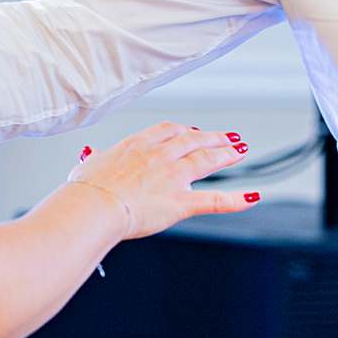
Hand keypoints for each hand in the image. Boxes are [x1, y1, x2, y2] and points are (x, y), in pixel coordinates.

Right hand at [67, 123, 256, 238]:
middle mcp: (159, 156)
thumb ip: (94, 159)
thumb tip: (89, 155)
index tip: (191, 130)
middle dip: (212, 137)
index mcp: (136, 145)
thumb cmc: (86, 192)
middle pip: (193, 139)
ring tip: (239, 151)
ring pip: (206, 160)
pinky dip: (237, 199)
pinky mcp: (181, 202)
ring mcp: (172, 177)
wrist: (92, 208)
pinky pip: (215, 200)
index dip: (183, 129)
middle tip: (227, 137)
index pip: (167, 130)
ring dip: (226, 154)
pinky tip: (252, 196)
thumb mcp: (87, 167)